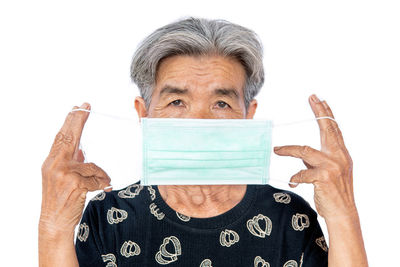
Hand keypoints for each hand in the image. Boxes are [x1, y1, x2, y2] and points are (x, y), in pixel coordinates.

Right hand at [39, 103, 111, 238]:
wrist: (54, 222)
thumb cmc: (61, 200)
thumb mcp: (61, 177)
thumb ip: (71, 163)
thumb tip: (81, 150)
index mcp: (51, 161)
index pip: (62, 137)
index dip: (71, 121)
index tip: (78, 108)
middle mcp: (55, 164)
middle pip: (69, 137)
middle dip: (78, 120)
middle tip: (86, 107)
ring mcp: (64, 173)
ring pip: (91, 165)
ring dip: (100, 175)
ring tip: (102, 183)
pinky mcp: (75, 183)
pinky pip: (97, 178)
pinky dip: (102, 183)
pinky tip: (103, 188)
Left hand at [274, 94, 356, 220]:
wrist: (342, 213)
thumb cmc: (332, 192)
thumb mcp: (328, 172)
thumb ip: (316, 160)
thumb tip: (302, 153)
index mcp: (340, 154)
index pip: (333, 129)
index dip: (326, 113)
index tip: (319, 99)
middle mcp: (339, 156)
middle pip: (328, 129)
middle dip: (320, 112)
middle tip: (312, 98)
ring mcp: (332, 166)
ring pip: (305, 150)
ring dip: (288, 150)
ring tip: (276, 150)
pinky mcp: (324, 178)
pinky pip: (302, 173)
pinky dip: (294, 177)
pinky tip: (292, 183)